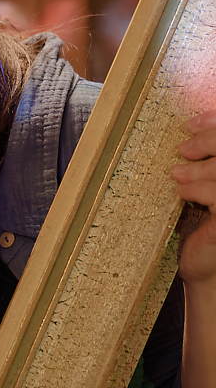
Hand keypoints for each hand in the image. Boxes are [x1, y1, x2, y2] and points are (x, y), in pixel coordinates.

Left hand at [172, 112, 215, 288]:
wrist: (201, 265)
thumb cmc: (199, 221)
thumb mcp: (199, 184)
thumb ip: (200, 159)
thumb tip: (186, 127)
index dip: (215, 122)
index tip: (189, 124)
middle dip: (209, 141)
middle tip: (183, 149)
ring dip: (199, 168)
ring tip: (176, 173)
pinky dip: (199, 188)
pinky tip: (182, 192)